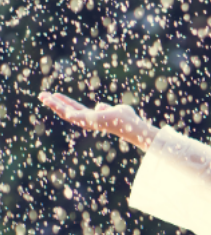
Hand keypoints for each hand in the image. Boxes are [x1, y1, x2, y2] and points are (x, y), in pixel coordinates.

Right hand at [38, 91, 158, 150]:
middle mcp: (87, 121)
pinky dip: (57, 106)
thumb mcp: (114, 109)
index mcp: (93, 117)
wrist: (130, 124)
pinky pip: (68, 113)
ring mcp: (85, 121)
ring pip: (64, 112)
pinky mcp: (84, 120)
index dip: (66, 103)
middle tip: (42, 96)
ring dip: (52, 104)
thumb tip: (100, 106)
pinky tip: (50, 99)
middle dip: (55, 104)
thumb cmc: (126, 119)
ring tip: (41, 96)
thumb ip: (105, 108)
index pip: (76, 109)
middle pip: (67, 111)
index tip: (56, 95)